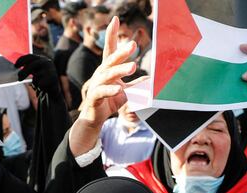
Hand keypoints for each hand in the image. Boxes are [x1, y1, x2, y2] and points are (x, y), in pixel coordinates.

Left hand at [15, 54, 60, 97]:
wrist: (53, 90)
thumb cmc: (41, 80)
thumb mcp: (35, 71)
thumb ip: (28, 67)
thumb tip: (15, 67)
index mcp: (42, 58)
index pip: (30, 56)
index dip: (21, 60)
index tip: (15, 66)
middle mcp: (47, 62)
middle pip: (32, 65)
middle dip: (24, 72)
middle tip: (19, 79)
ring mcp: (50, 69)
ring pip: (36, 76)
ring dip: (34, 82)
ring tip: (37, 85)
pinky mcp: (52, 78)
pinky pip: (40, 83)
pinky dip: (39, 87)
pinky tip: (43, 87)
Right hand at [70, 16, 135, 155]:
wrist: (94, 118)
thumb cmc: (109, 101)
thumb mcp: (126, 90)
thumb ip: (137, 84)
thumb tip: (152, 78)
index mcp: (107, 68)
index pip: (110, 48)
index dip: (112, 34)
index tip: (115, 19)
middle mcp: (101, 73)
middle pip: (111, 60)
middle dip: (122, 52)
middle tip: (133, 45)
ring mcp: (96, 84)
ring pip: (109, 75)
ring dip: (121, 70)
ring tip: (133, 67)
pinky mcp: (94, 97)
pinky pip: (102, 92)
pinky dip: (111, 90)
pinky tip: (120, 90)